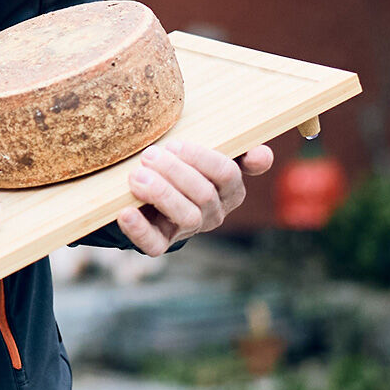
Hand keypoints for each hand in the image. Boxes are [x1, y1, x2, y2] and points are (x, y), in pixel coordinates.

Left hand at [118, 140, 274, 255]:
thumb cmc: (181, 163)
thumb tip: (263, 155)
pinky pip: (154, 244)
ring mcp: (189, 229)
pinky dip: (139, 230)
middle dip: (175, 172)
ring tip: (136, 176)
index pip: (227, 174)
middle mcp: (214, 212)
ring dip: (161, 194)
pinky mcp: (161, 242)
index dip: (201, 158)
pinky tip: (126, 213)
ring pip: (187, 217)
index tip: (174, 144)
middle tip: (149, 156)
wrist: (150, 192)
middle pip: (204, 194)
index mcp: (229, 189)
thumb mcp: (204, 152)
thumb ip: (235, 149)